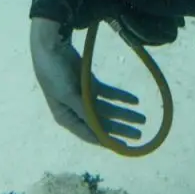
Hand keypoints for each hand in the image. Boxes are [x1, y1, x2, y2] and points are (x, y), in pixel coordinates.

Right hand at [29, 18, 144, 144]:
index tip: (124, 146)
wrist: (52, 46)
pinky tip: (134, 101)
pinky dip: (121, 97)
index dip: (106, 141)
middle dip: (120, 129)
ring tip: (142, 119)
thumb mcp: (67, 95)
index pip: (90, 134)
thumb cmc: (54, 73)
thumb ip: (84, 111)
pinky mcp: (91, 84)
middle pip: (101, 123)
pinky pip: (109, 94)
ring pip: (107, 109)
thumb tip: (98, 130)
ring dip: (124, 114)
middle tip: (139, 135)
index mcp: (67, 118)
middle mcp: (77, 110)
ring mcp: (84, 97)